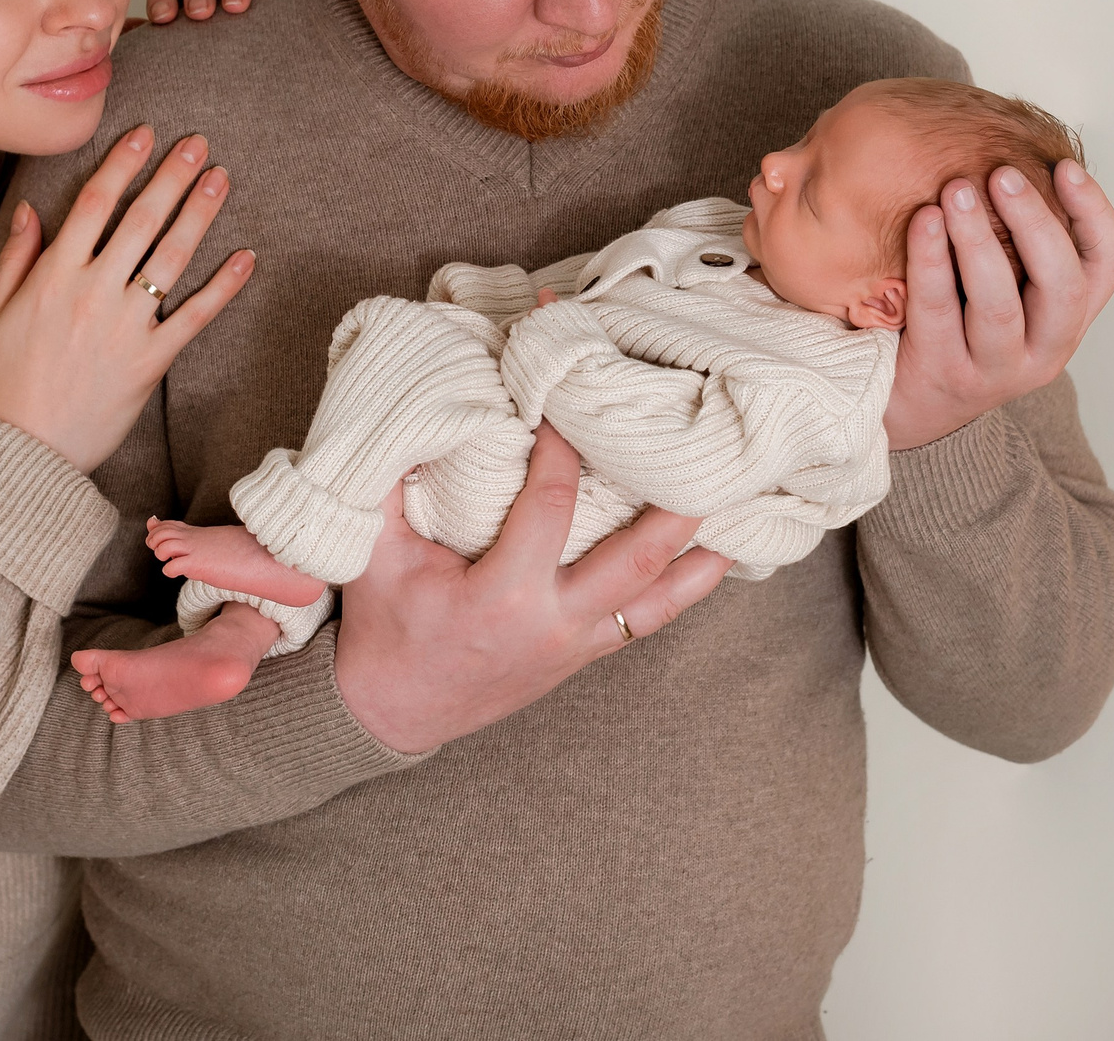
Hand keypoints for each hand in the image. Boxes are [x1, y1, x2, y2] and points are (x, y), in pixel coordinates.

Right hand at [0, 128, 254, 470]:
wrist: (27, 450)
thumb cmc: (6, 381)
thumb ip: (16, 257)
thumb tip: (31, 209)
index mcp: (53, 276)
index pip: (93, 204)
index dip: (121, 164)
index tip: (144, 135)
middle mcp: (93, 293)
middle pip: (140, 220)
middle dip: (171, 176)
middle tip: (198, 144)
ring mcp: (126, 326)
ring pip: (171, 258)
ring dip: (200, 214)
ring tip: (222, 179)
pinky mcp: (152, 361)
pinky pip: (194, 316)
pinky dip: (223, 287)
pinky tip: (246, 258)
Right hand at [333, 420, 729, 754]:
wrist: (392, 711)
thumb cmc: (384, 627)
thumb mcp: (373, 553)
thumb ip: (387, 484)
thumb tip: (411, 413)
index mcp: (502, 596)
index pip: (550, 508)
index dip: (562, 451)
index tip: (565, 402)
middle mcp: (552, 624)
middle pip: (633, 561)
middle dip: (672, 510)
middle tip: (705, 459)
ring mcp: (574, 645)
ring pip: (657, 601)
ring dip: (698, 556)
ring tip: (740, 510)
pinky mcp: (583, 656)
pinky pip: (647, 622)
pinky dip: (684, 590)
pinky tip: (715, 559)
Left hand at [883, 158, 1113, 450]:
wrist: (906, 404)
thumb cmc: (956, 328)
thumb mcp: (1002, 291)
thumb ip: (1017, 245)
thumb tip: (1009, 156)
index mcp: (1067, 321)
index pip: (1106, 266)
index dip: (1094, 214)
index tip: (1066, 167)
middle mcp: (1045, 349)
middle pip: (1063, 285)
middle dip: (1036, 222)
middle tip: (1003, 173)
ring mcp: (996, 368)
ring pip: (1000, 302)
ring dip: (980, 239)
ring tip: (957, 190)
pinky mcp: (945, 374)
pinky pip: (939, 311)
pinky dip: (931, 261)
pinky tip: (922, 221)